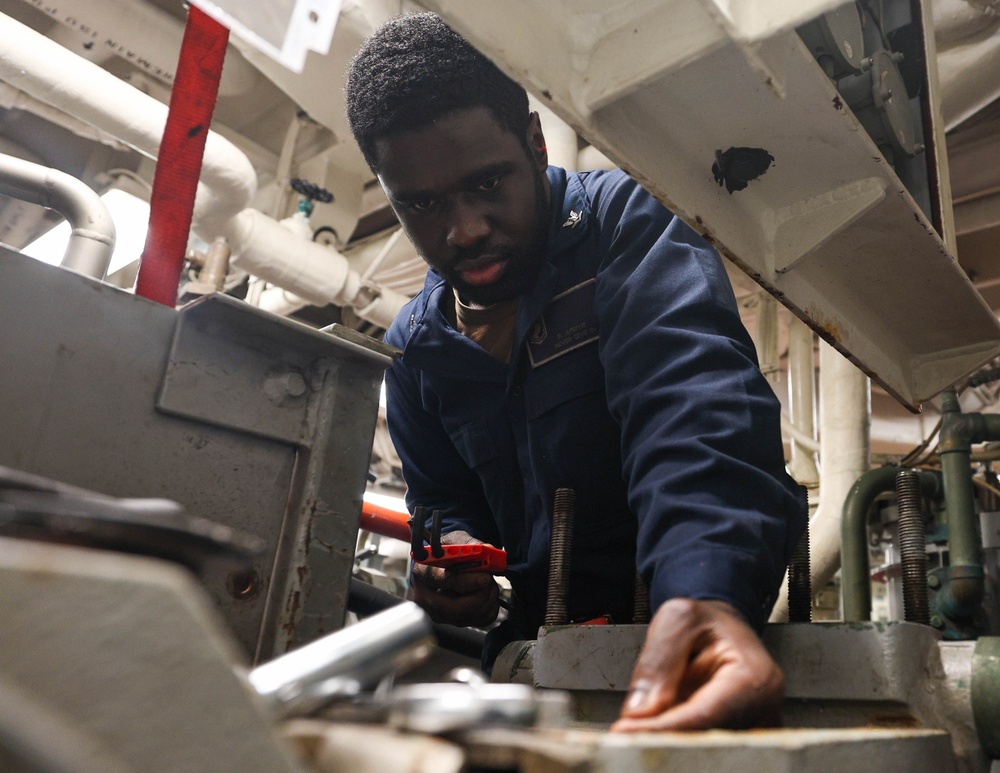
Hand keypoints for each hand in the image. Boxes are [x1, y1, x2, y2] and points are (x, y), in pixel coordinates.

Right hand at [410, 530, 499, 627]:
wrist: (446, 566)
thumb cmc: (449, 553)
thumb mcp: (456, 540)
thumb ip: (470, 544)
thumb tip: (487, 549)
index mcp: (422, 573)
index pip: (440, 582)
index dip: (464, 581)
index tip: (484, 577)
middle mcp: (426, 599)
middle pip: (456, 609)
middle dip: (481, 593)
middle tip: (489, 577)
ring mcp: (441, 615)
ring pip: (472, 614)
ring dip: (489, 595)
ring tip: (487, 579)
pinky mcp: (457, 622)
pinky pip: (483, 619)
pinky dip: (491, 604)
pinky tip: (486, 590)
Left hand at [611, 599, 782, 730]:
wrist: (722, 629)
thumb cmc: (706, 621)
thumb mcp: (678, 619)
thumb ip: (659, 662)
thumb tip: (640, 710)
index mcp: (756, 678)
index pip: (704, 716)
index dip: (662, 727)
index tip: (628, 730)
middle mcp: (762, 712)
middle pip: (704, 739)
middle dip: (662, 737)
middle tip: (626, 733)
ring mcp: (751, 730)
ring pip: (701, 748)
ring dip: (666, 739)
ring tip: (636, 728)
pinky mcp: (735, 738)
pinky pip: (700, 746)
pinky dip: (673, 740)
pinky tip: (652, 731)